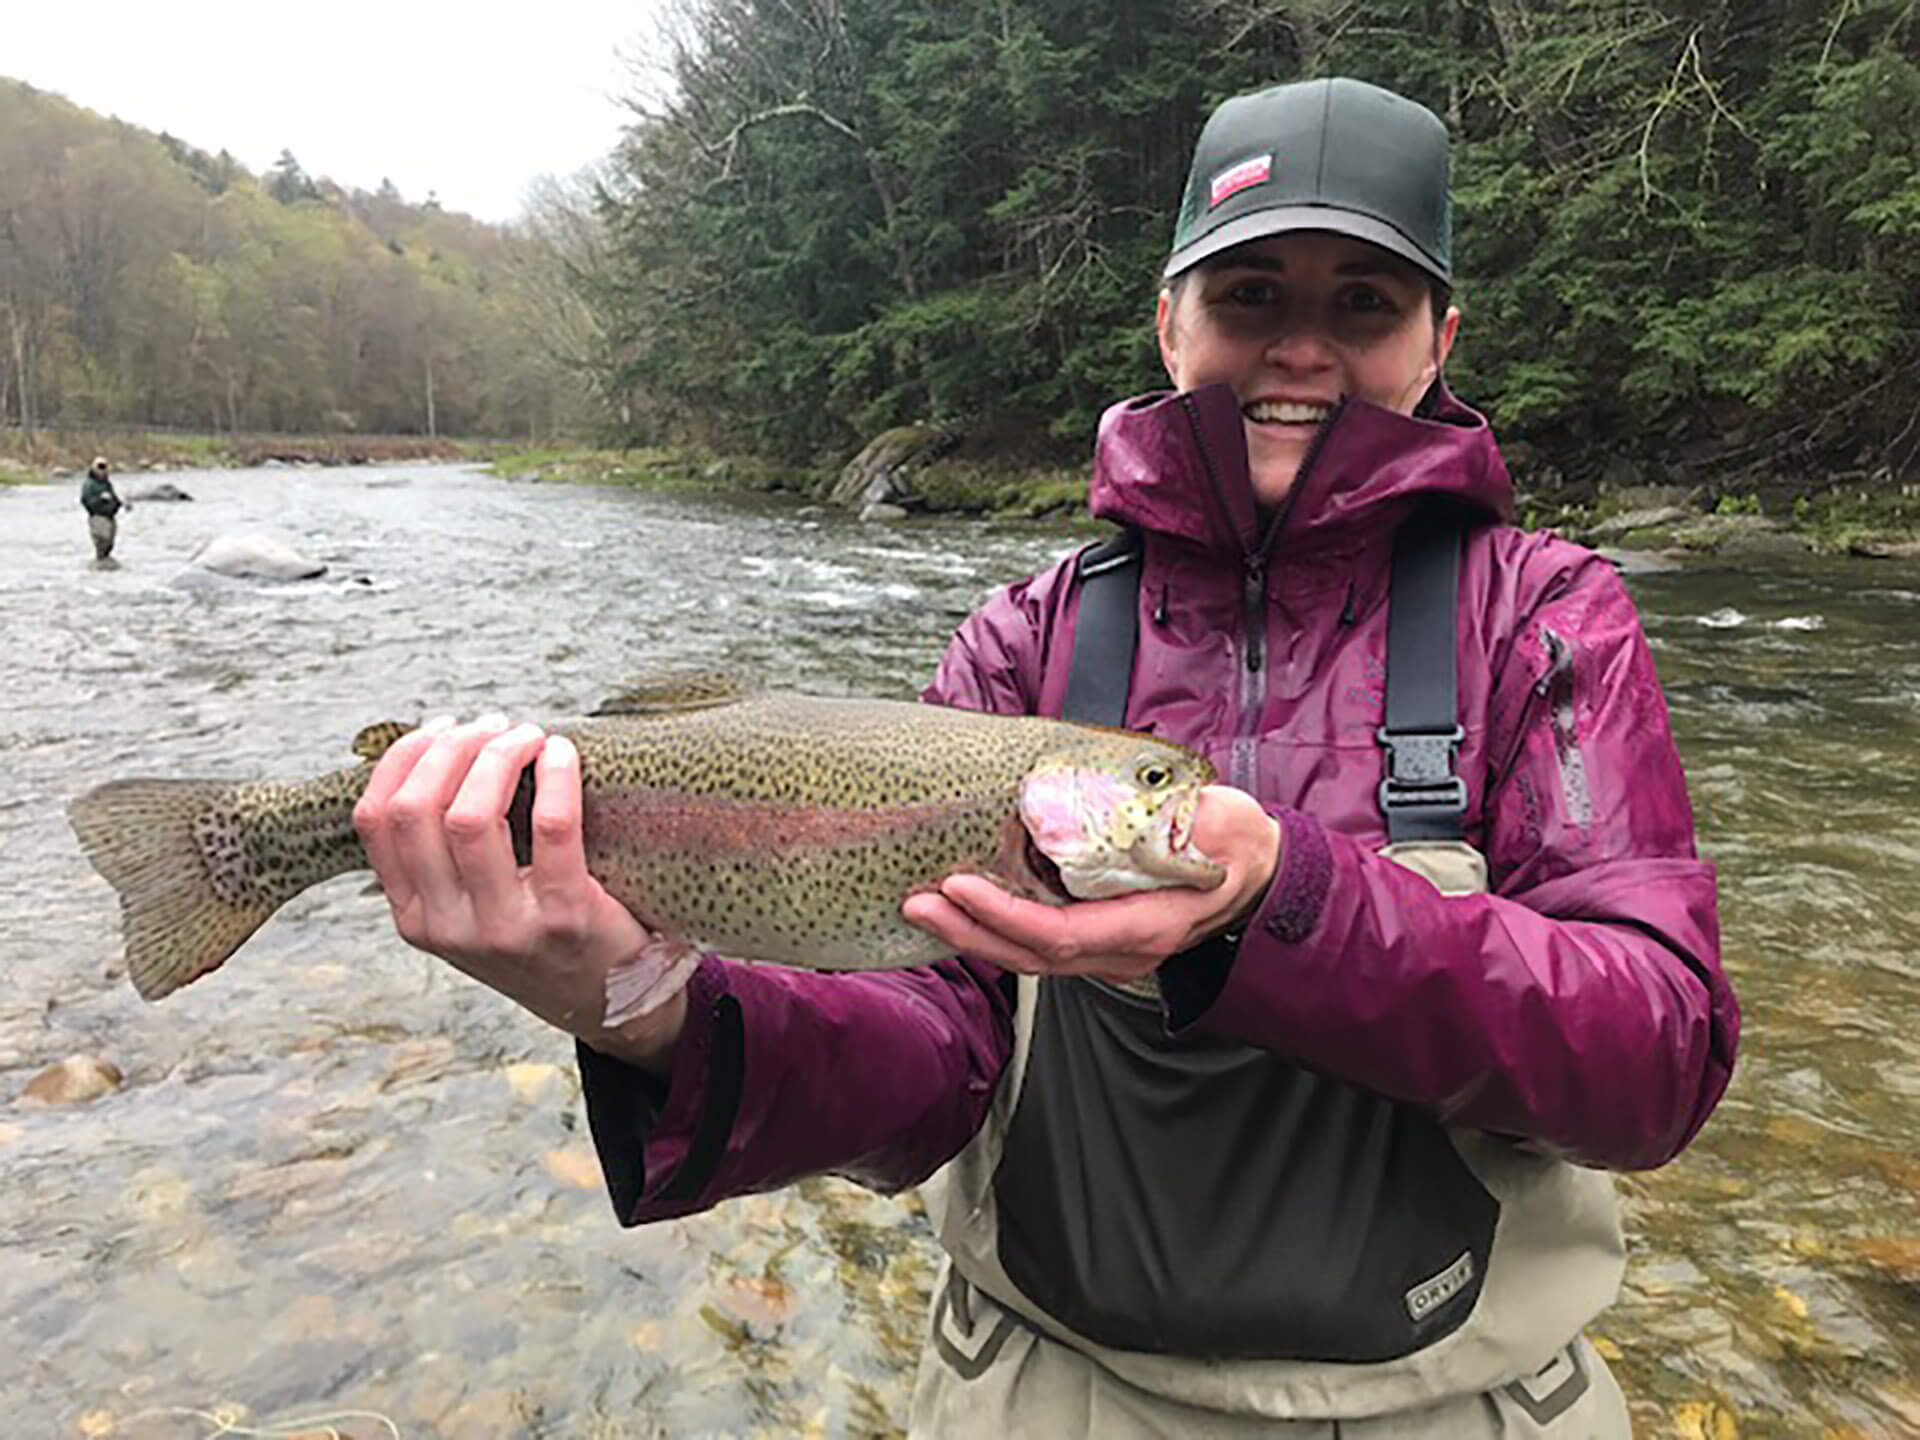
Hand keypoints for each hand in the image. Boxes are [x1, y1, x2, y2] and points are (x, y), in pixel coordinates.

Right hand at [352, 714, 689, 1072]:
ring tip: (527, 735)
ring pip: (471, 816)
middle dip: (452, 748)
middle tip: (492, 726)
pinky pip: (550, 826)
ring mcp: (502, 927)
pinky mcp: (564, 918)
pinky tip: (563, 754)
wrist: (610, 1003)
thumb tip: (445, 749)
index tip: (441, 727)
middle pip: (417, 810)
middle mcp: (447, 926)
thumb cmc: (542, 937)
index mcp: (415, 917)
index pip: (376, 820)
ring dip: (498, 755)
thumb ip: (447, 857)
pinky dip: (555, 776)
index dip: (404, 758)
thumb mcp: (472, 911)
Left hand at [902, 784, 1279, 983]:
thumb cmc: (1233, 843)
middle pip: (1033, 955)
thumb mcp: (1219, 824)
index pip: (1062, 935)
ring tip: (923, 907)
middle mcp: (1122, 951)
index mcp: (1147, 926)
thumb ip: (1184, 824)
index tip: (961, 887)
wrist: (1254, 871)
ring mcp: (1108, 951)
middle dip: (970, 932)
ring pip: (1030, 955)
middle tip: (918, 904)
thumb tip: (1149, 813)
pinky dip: (996, 928)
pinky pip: (1038, 942)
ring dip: (974, 933)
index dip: (1006, 916)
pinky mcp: (1096, 937)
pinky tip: (962, 908)